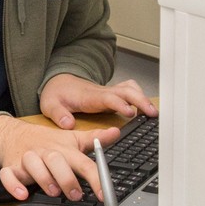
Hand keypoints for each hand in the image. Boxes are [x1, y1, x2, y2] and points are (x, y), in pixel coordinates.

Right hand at [0, 116, 119, 201]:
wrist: (13, 134)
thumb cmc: (47, 141)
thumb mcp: (72, 139)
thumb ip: (94, 139)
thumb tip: (116, 132)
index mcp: (64, 149)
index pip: (83, 163)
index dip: (95, 178)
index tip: (103, 194)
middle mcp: (46, 152)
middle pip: (56, 161)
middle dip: (66, 178)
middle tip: (75, 194)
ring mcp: (27, 159)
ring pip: (32, 165)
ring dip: (43, 179)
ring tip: (52, 192)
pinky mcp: (11, 167)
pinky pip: (8, 175)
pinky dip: (13, 185)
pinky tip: (22, 194)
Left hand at [39, 74, 157, 128]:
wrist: (59, 82)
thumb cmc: (57, 93)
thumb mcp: (50, 104)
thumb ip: (58, 114)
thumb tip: (68, 124)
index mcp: (89, 96)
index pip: (108, 98)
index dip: (120, 104)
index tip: (130, 113)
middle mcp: (102, 92)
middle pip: (126, 91)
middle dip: (140, 100)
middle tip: (152, 114)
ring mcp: (109, 92)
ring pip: (130, 89)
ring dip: (143, 98)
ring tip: (154, 113)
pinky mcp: (112, 94)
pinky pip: (130, 90)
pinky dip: (140, 96)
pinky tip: (145, 107)